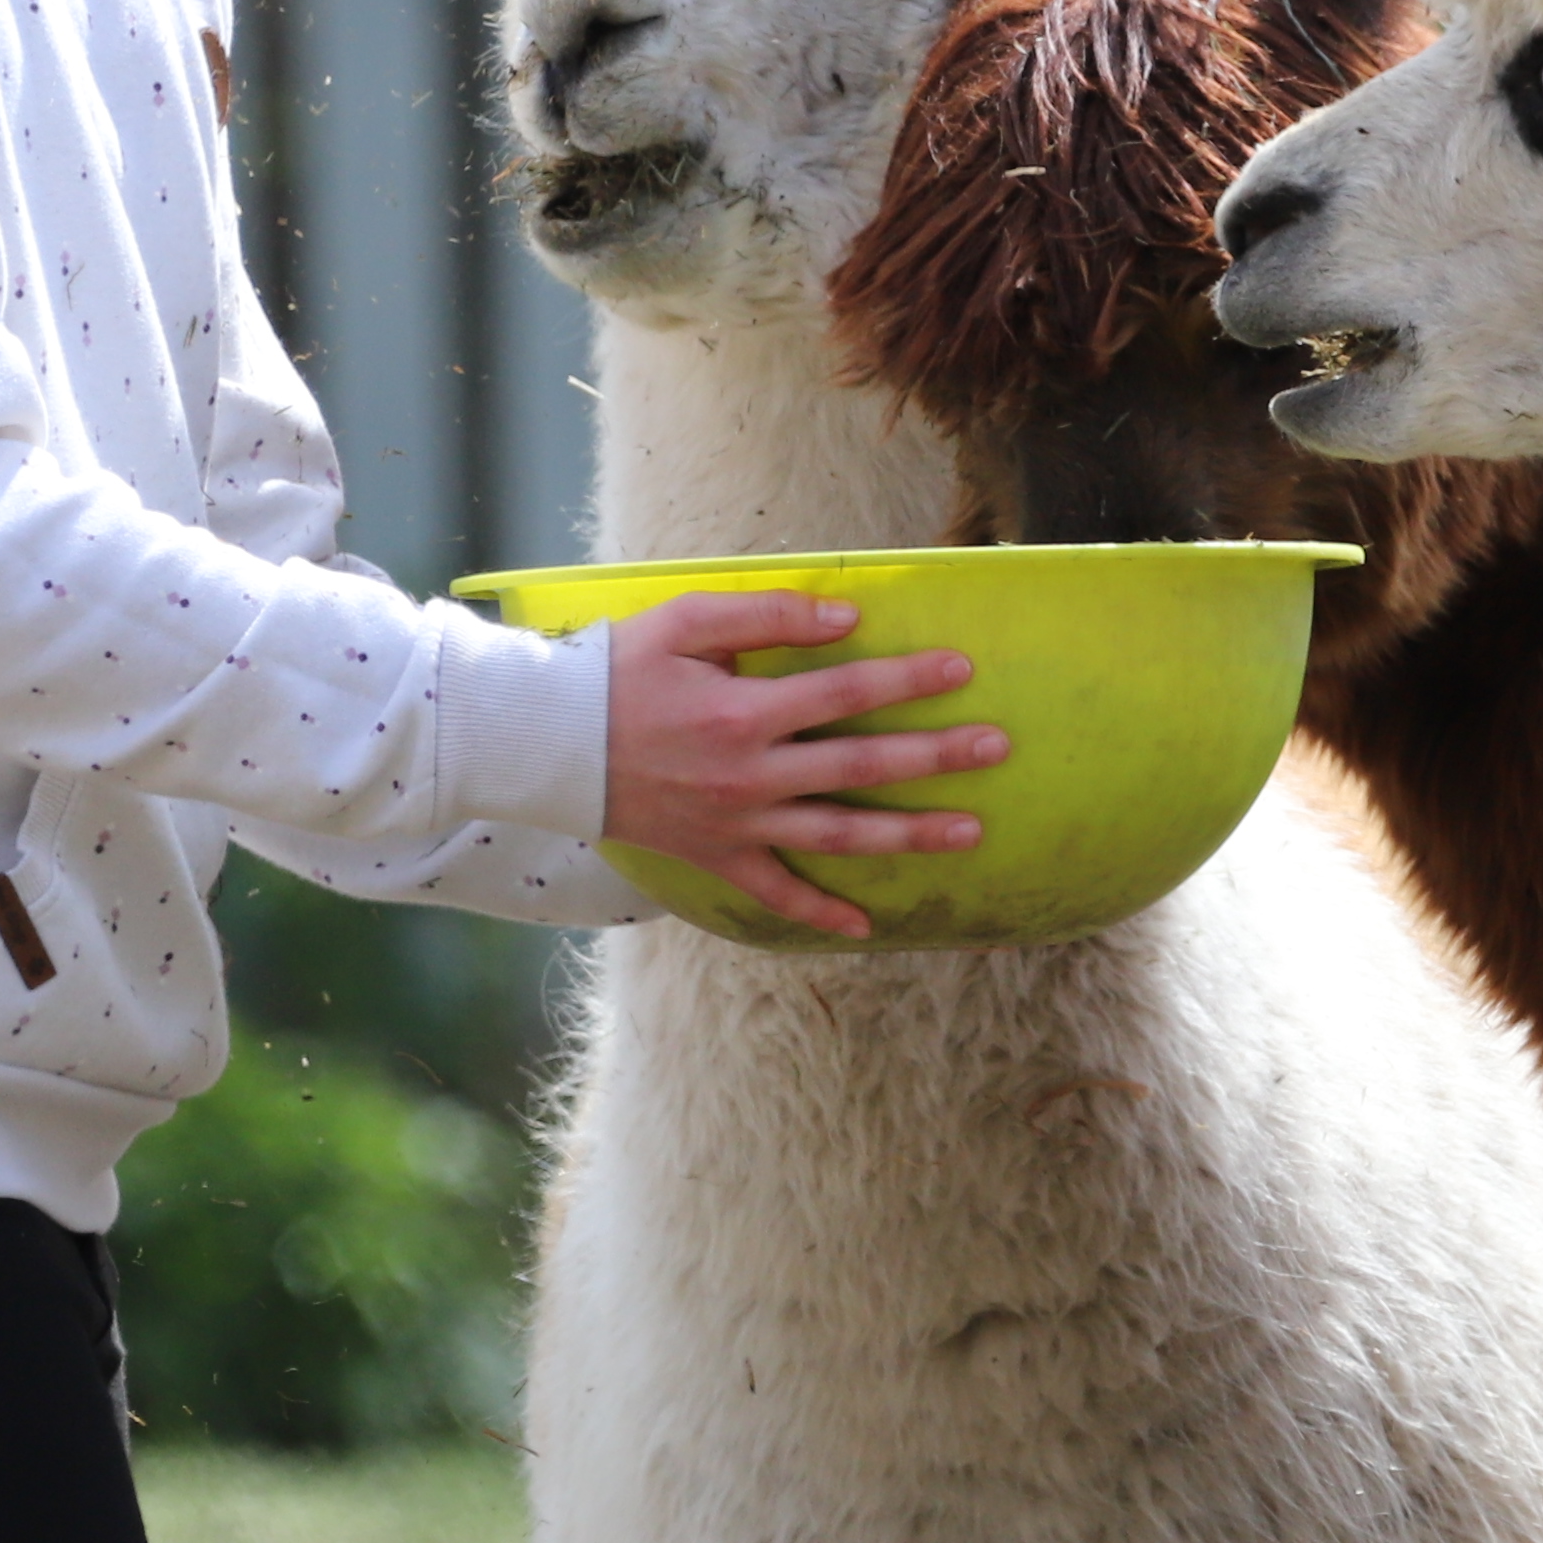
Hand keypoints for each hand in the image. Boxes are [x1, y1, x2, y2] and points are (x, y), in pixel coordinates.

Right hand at [599, 589, 1012, 937]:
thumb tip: (846, 616)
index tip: (962, 668)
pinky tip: (865, 926)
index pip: (847, 692)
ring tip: (970, 832)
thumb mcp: (684, 621)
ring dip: (908, 834)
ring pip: (838, 834)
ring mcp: (736, 823)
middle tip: (997, 747)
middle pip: (862, 765)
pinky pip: (775, 894)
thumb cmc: (614, 670)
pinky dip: (818, 915)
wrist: (545, 743)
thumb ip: (767, 616)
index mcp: (746, 712)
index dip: (908, 678)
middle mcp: (751, 774)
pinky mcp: (715, 858)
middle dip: (936, 756)